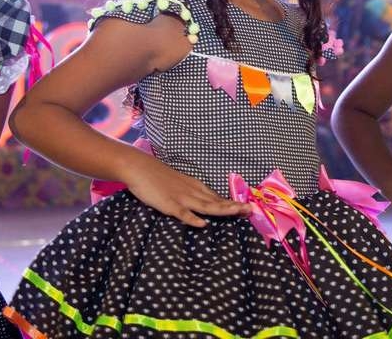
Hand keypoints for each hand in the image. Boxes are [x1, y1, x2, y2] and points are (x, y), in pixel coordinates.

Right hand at [125, 161, 249, 226]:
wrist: (139, 167)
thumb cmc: (157, 176)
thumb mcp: (178, 182)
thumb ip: (189, 192)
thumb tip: (200, 204)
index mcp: (195, 186)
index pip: (217, 197)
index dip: (232, 203)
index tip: (247, 207)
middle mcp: (192, 191)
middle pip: (216, 201)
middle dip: (234, 206)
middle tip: (252, 210)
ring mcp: (181, 198)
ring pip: (205, 206)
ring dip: (223, 209)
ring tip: (238, 212)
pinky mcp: (169, 204)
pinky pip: (182, 212)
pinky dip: (193, 218)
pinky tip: (203, 224)